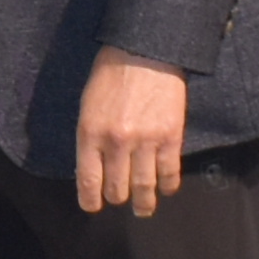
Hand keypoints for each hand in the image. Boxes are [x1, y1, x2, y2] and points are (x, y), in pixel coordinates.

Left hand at [74, 47, 189, 218]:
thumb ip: (90, 137)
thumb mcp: (88, 105)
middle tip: (122, 200)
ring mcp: (145, 142)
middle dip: (118, 198)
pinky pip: (169, 173)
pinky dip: (167, 186)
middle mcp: (116, 143)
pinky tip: (165, 189)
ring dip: (144, 203)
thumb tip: (95, 168)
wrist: (145, 50)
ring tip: (144, 208)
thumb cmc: (112, 73)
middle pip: (117, 190)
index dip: (90, 200)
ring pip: (144, 187)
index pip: (88, 181)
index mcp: (90, 134)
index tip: (93, 206)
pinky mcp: (170, 137)